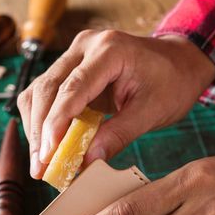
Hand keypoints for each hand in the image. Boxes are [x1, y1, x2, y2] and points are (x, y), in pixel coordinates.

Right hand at [17, 30, 214, 178]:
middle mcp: (84, 47)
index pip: (72, 87)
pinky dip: (42, 122)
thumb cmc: (171, 82)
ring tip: (41, 163)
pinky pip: (44, 95)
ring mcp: (73, 56)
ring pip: (38, 92)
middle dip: (40, 131)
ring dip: (36, 129)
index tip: (49, 155)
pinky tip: (48, 146)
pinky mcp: (68, 69)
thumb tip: (87, 161)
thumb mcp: (152, 111)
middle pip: (47, 88)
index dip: (56, 122)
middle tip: (40, 167)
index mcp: (110, 49)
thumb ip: (119, 134)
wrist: (178, 63)